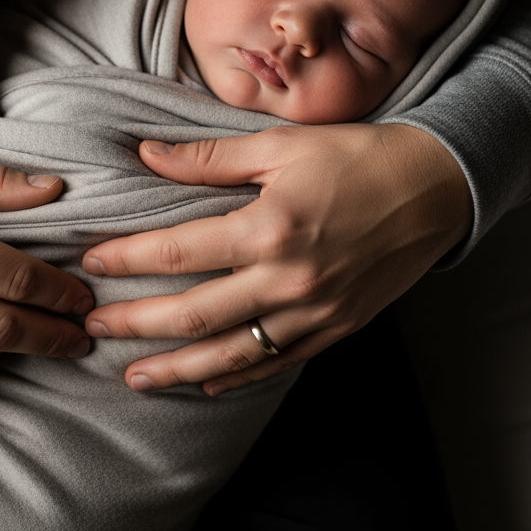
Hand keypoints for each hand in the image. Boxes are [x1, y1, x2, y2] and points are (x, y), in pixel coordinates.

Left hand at [82, 123, 470, 394]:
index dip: (126, 259)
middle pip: (192, 315)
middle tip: (93, 326)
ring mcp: (313, 313)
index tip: (93, 262)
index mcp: (268, 227)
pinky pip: (274, 364)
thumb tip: (148, 154)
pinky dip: (235, 378)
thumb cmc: (358, 158)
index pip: (176, 251)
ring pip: (229, 355)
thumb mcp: (280, 145)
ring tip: (134, 377)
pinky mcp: (334, 330)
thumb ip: (209, 158)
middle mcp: (287, 279)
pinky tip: (204, 384)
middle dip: (135, 325)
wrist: (437, 189)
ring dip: (175, 370)